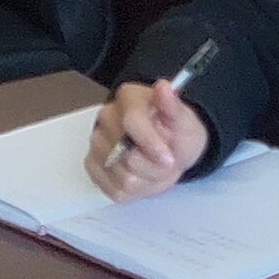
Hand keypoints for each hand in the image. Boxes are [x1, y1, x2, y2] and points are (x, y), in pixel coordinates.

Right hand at [87, 74, 211, 199]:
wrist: (171, 147)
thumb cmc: (176, 131)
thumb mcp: (184, 120)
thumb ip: (173, 107)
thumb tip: (163, 87)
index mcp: (128, 98)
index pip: (131, 121)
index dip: (151, 144)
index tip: (168, 158)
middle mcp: (106, 117)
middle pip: (127, 156)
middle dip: (155, 167)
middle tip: (168, 162)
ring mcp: (97, 143)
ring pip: (123, 178)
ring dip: (148, 180)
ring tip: (156, 169)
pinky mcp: (94, 166)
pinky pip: (114, 191)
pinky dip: (135, 191)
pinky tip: (143, 177)